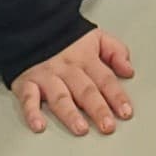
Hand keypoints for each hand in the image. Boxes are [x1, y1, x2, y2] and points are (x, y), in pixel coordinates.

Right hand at [9, 26, 134, 136]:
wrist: (33, 27)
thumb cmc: (67, 41)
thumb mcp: (96, 38)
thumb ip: (116, 51)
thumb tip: (129, 70)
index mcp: (86, 58)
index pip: (105, 79)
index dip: (117, 96)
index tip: (126, 112)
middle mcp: (67, 68)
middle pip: (85, 90)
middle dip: (97, 109)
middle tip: (107, 126)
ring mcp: (46, 76)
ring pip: (60, 97)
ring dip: (70, 113)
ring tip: (81, 128)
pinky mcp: (26, 83)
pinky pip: (28, 98)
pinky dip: (32, 113)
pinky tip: (39, 126)